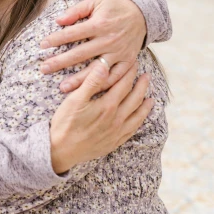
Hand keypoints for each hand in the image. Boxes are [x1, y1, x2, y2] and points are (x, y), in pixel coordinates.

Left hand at [39, 0, 146, 92]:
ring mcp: (119, 52)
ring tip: (62, 88)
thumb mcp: (95, 2)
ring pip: (96, 69)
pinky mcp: (128, 61)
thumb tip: (58, 20)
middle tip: (44, 69)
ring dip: (79, 80)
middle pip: (80, 54)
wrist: (142, 13)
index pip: (72, 33)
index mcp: (99, 24)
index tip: (42, 45)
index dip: (56, 39)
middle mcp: (109, 39)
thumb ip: (76, 10)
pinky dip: (103, 85)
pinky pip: (115, 77)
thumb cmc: (113, 7)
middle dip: (60, 62)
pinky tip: (89, 91)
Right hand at [48, 59, 152, 173]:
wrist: (61, 150)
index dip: (130, 73)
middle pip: (134, 99)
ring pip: (137, 116)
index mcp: (107, 106)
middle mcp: (116, 119)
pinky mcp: (114, 142)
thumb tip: (104, 65)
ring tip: (151, 98)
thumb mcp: (75, 99)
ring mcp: (117, 132)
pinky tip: (140, 119)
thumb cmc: (65, 123)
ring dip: (145, 105)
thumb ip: (91, 82)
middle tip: (147, 76)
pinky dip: (139, 122)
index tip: (134, 63)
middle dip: (142, 86)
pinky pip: (132, 130)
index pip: (123, 85)